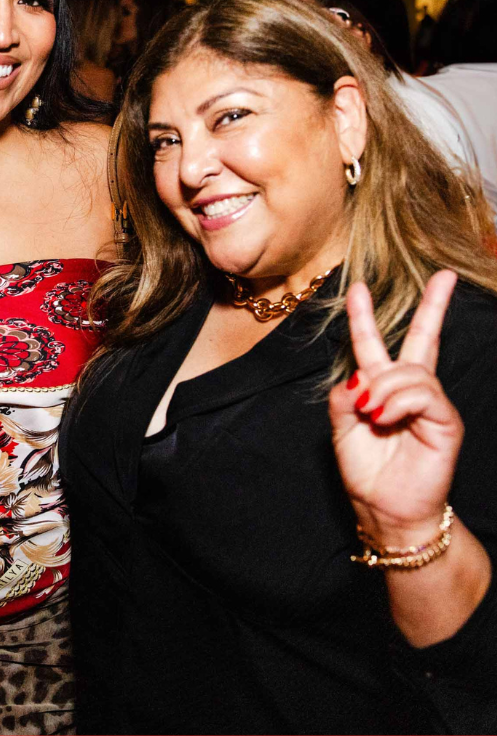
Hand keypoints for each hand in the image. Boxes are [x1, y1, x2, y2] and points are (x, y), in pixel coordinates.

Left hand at [329, 270, 462, 542]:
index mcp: (382, 388)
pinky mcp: (446, 422)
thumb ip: (343, 397)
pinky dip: (398, 401)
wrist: (386, 512)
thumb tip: (358, 375)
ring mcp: (431, 405)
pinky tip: (384, 417)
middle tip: (446, 277)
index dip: (365, 316)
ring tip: (370, 413)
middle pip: (424, 339)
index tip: (358, 287)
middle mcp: (411, 391)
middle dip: (435, 306)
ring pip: (411, 370)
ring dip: (383, 388)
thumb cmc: (367, 474)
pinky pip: (423, 393)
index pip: (376, 344)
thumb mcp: (342, 430)